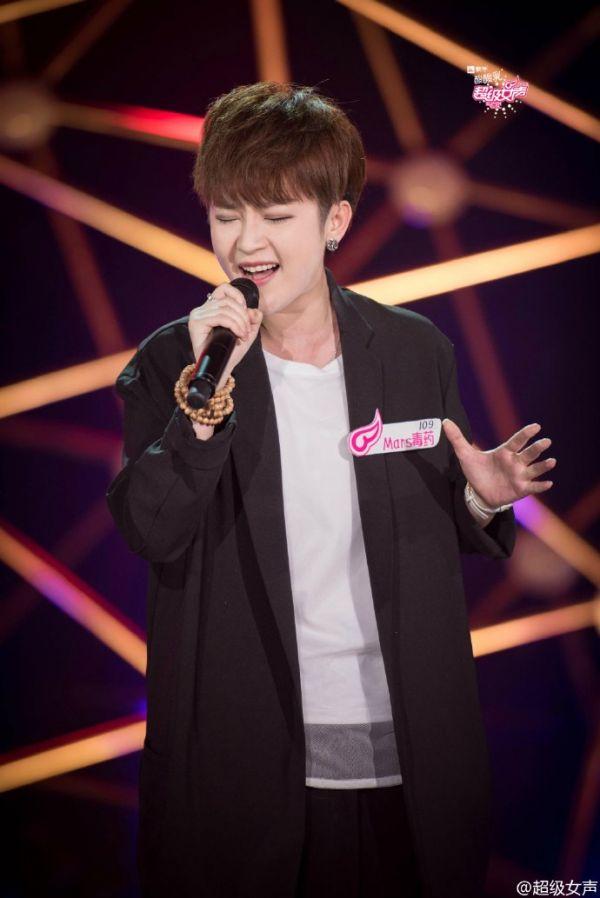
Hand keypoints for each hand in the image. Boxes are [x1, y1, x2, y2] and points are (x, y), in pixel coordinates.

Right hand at [189, 284, 262, 390]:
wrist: (219, 370)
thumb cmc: (229, 353)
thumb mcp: (246, 333)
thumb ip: (252, 320)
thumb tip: (255, 310)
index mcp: (211, 309)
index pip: (224, 289)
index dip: (238, 297)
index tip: (246, 314)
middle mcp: (202, 310)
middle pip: (228, 301)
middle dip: (243, 315)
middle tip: (247, 331)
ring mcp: (197, 316)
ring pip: (225, 308)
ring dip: (240, 322)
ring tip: (243, 335)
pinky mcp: (196, 323)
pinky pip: (220, 316)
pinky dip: (234, 325)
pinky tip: (238, 335)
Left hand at [442, 419, 556, 507]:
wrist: (478, 492)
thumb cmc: (476, 471)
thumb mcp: (465, 455)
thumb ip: (457, 438)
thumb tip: (445, 421)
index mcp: (505, 452)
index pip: (517, 441)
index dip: (526, 434)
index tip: (536, 426)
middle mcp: (515, 462)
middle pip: (529, 454)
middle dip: (537, 448)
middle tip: (546, 441)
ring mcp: (520, 476)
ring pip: (534, 469)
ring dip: (543, 466)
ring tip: (552, 461)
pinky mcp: (521, 489)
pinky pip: (533, 487)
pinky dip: (541, 486)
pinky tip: (548, 483)